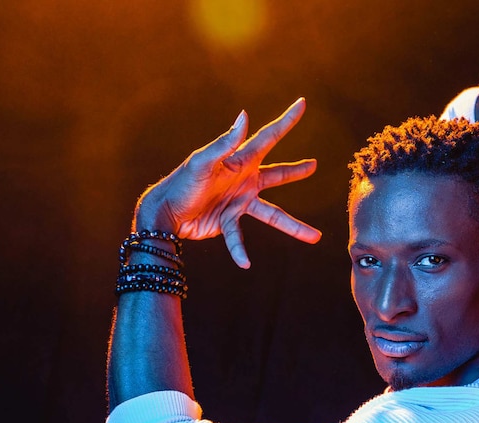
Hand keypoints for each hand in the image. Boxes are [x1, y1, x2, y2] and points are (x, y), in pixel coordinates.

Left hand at [134, 97, 320, 268]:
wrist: (164, 213)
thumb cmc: (181, 183)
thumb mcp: (203, 162)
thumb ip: (225, 143)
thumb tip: (244, 116)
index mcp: (240, 161)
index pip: (269, 137)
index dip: (287, 120)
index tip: (302, 103)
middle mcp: (243, 180)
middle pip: (277, 175)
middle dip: (295, 172)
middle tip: (314, 165)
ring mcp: (238, 201)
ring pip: (272, 214)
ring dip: (293, 226)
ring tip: (315, 237)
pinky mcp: (228, 221)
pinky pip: (239, 237)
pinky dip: (240, 250)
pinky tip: (245, 263)